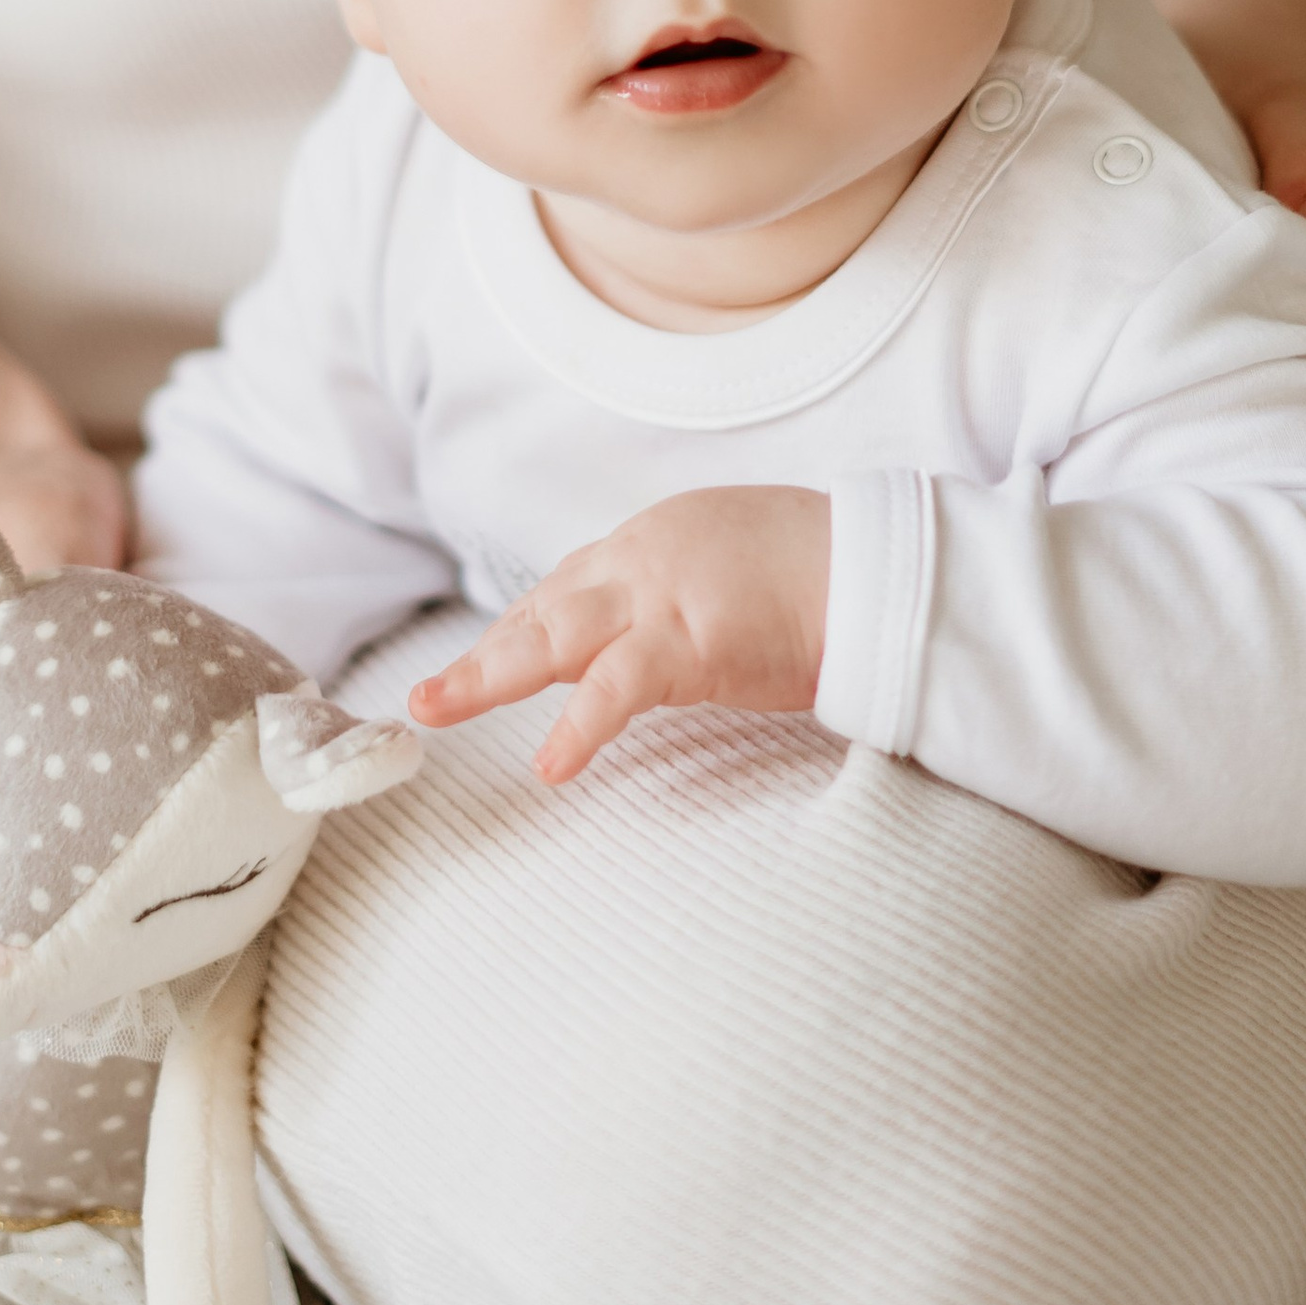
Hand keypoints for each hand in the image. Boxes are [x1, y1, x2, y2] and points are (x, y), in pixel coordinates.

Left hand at [409, 487, 831, 783]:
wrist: (878, 565)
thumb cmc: (826, 570)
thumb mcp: (738, 561)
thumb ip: (690, 588)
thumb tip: (672, 628)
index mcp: (655, 538)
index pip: (568, 587)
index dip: (520, 630)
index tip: (487, 661)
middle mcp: (642, 557)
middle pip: (541, 610)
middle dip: (481, 653)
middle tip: (427, 696)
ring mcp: (660, 597)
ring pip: (550, 638)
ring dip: (485, 676)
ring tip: (433, 710)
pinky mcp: (689, 640)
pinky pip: (615, 688)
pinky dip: (576, 727)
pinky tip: (549, 765)